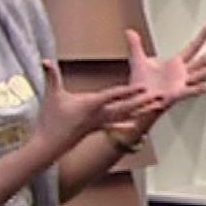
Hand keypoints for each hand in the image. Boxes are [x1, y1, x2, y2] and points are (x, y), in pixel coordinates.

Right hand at [38, 61, 158, 151]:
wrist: (49, 145)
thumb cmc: (50, 120)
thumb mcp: (51, 95)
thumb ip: (52, 76)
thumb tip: (45, 60)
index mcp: (90, 105)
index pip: (113, 95)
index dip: (129, 91)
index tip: (143, 86)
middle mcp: (99, 115)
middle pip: (126, 107)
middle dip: (143, 101)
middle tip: (159, 97)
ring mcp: (99, 123)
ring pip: (125, 116)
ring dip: (141, 111)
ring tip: (156, 107)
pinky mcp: (97, 128)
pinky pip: (116, 124)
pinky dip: (127, 123)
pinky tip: (136, 123)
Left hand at [126, 26, 205, 111]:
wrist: (135, 102)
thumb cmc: (139, 86)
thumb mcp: (137, 60)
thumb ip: (136, 46)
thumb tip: (130, 31)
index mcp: (176, 65)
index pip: (194, 48)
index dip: (203, 37)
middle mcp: (183, 75)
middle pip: (204, 60)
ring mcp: (181, 85)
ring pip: (203, 74)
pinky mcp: (175, 95)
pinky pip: (189, 91)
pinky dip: (198, 89)